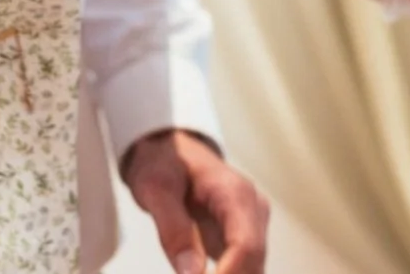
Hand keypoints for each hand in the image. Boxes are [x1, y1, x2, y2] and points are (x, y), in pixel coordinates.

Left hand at [122, 130, 268, 273]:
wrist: (169, 148)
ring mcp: (251, 224)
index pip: (245, 246)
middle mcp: (253, 209)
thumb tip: (192, 273)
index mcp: (235, 193)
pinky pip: (243, 268)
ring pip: (252, 269)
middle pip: (253, 263)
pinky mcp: (243, 237)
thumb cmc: (163, 161)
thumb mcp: (156, 189)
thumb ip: (173, 228)